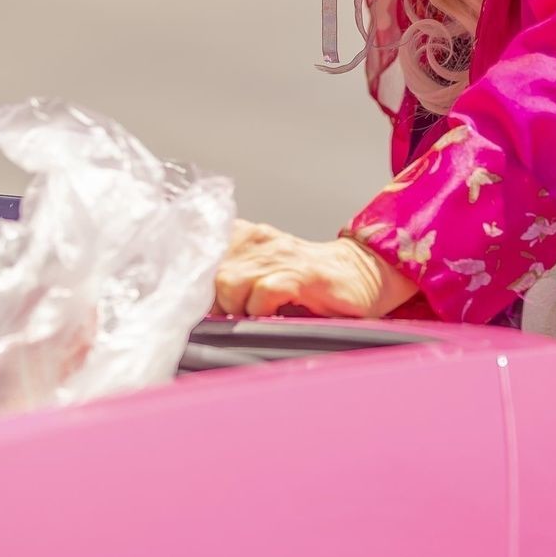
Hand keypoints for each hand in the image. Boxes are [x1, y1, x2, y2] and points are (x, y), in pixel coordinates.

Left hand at [212, 220, 416, 320]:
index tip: (194, 305)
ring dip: (236, 308)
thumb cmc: (311, 283)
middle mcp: (258, 240)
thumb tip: (196, 308)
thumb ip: (230, 281)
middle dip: (213, 304)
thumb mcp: (262, 275)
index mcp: (244, 236)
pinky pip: (264, 292)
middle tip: (231, 320)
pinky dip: (261, 310)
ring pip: (229, 282)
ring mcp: (280, 254)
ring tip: (254, 319)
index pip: (197, 252)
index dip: (192, 283)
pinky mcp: (301, 273)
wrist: (363, 274)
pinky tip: (274, 316)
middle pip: (208, 273)